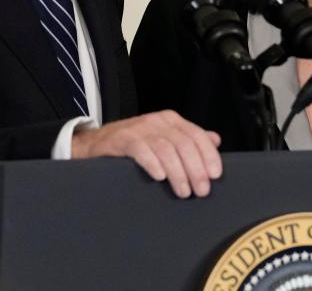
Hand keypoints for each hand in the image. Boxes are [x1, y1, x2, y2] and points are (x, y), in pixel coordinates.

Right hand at [71, 110, 221, 198]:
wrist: (96, 144)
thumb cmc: (135, 145)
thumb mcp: (164, 138)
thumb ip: (189, 139)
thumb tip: (215, 140)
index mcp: (171, 120)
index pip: (196, 135)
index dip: (208, 155)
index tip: (215, 175)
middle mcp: (157, 121)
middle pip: (184, 144)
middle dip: (195, 169)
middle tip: (201, 191)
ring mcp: (139, 129)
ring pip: (166, 149)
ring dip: (178, 172)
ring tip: (183, 192)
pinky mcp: (122, 139)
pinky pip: (141, 150)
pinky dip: (153, 163)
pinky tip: (159, 177)